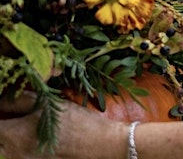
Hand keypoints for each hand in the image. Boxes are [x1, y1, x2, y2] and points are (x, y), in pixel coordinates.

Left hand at [0, 92, 126, 157]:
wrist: (102, 145)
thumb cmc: (78, 123)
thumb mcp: (48, 105)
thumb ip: (19, 100)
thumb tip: (3, 98)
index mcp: (14, 135)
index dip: (1, 111)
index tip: (7, 105)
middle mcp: (14, 154)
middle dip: (4, 124)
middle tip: (17, 114)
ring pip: (7, 148)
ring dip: (12, 136)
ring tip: (29, 125)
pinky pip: (20, 154)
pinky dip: (24, 144)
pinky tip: (38, 136)